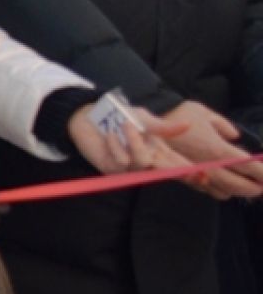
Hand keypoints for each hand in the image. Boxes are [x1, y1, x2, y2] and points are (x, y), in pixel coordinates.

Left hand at [67, 101, 192, 176]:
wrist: (89, 119)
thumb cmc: (119, 118)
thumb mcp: (144, 119)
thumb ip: (163, 127)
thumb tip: (188, 124)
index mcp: (158, 152)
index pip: (178, 165)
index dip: (191, 172)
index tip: (205, 175)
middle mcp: (147, 162)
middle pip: (166, 173)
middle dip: (180, 173)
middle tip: (192, 173)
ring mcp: (130, 168)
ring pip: (142, 163)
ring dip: (135, 142)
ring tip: (125, 125)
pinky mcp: (112, 170)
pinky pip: (120, 160)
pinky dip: (115, 144)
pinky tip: (110, 136)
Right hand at [145, 101, 262, 199]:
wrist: (147, 123)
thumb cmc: (178, 114)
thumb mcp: (204, 112)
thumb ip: (223, 125)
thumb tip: (234, 136)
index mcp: (215, 148)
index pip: (244, 164)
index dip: (261, 171)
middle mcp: (208, 164)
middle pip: (236, 183)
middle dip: (253, 187)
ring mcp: (196, 173)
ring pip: (223, 190)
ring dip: (238, 192)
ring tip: (249, 189)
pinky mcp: (186, 177)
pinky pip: (207, 190)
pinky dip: (221, 191)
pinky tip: (227, 188)